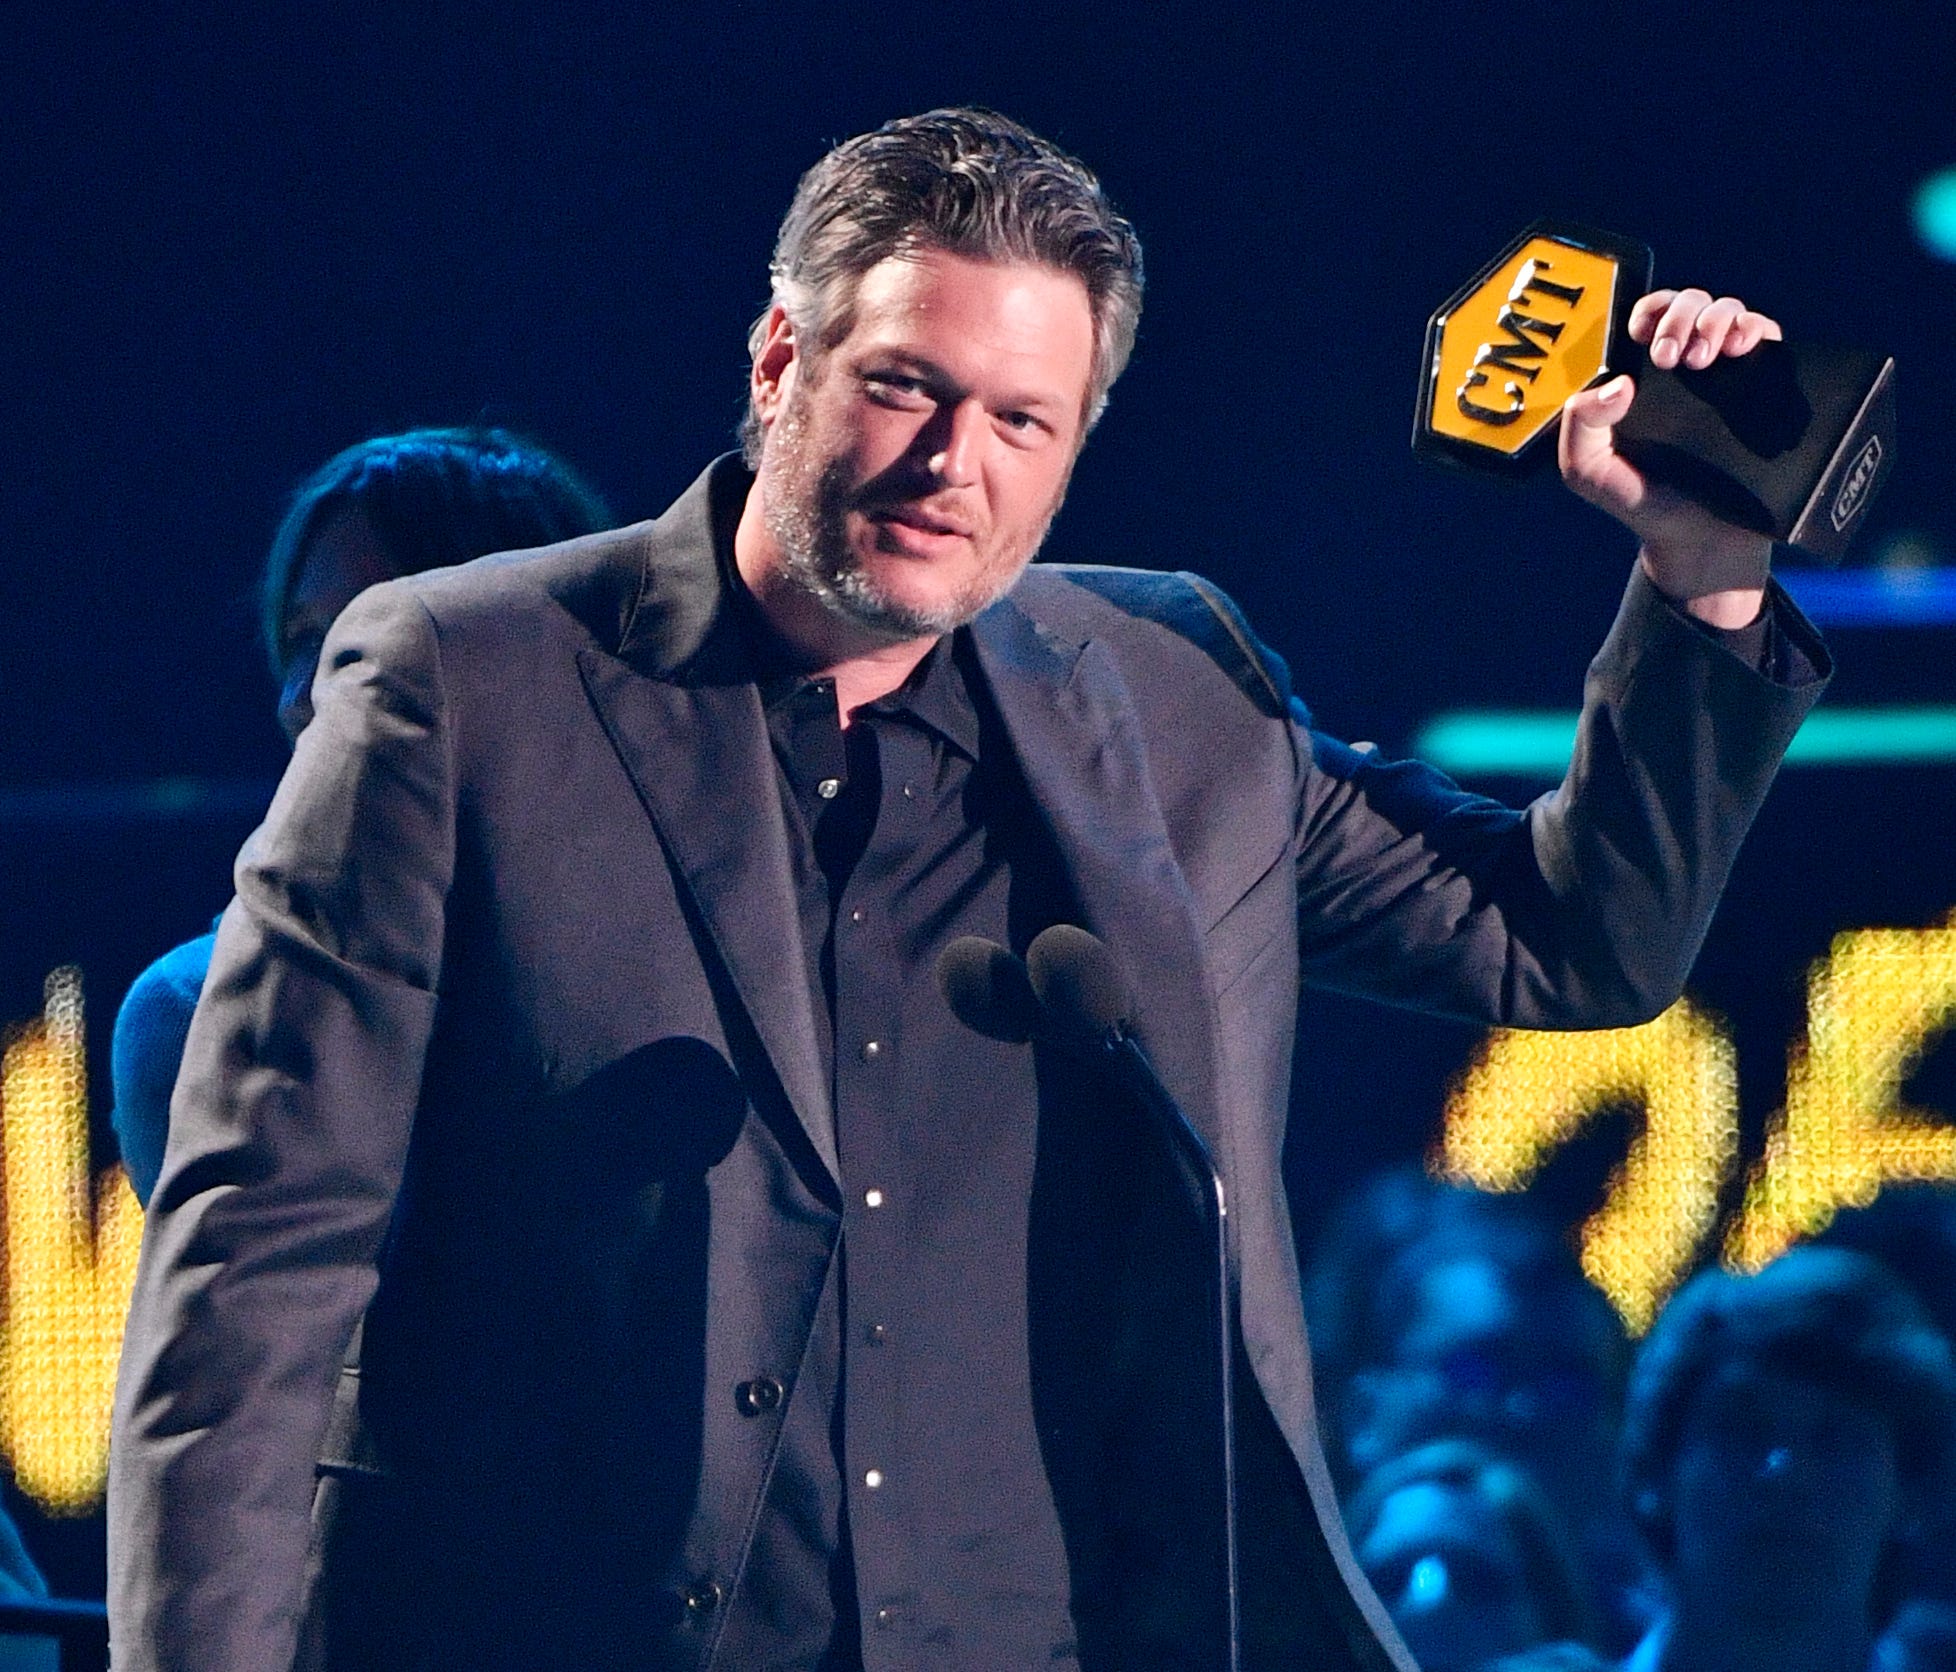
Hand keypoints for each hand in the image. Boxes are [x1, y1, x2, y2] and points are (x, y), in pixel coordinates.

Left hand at [1559, 289, 1782, 627]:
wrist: (1700, 540)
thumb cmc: (1642, 502)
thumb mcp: (1589, 472)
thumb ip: (1579, 429)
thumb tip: (1617, 384)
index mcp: (1645, 377)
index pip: (1649, 317)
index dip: (1649, 311)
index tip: (1642, 334)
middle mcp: (1688, 368)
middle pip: (1690, 304)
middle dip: (1681, 314)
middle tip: (1672, 357)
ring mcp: (1729, 376)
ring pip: (1730, 312)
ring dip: (1717, 319)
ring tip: (1707, 358)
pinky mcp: (1765, 388)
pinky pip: (1769, 335)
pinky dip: (1757, 327)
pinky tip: (1744, 348)